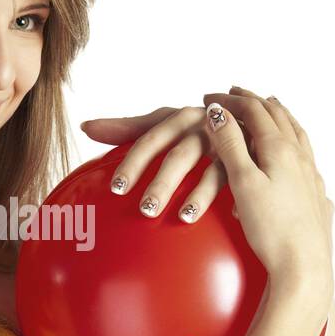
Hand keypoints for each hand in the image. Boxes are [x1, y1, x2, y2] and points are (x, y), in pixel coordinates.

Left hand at [80, 97, 253, 222]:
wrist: (244, 119)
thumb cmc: (194, 126)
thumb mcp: (164, 123)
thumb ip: (126, 127)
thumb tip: (85, 126)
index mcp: (179, 118)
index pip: (151, 138)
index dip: (135, 162)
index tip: (117, 188)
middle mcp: (205, 127)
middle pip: (179, 155)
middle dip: (162, 182)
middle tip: (144, 209)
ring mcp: (229, 145)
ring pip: (212, 170)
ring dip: (199, 193)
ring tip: (183, 216)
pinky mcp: (248, 161)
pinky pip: (241, 181)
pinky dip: (235, 199)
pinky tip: (231, 217)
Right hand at [202, 87, 334, 292]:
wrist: (304, 267)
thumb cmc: (271, 228)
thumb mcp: (243, 183)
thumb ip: (231, 145)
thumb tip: (218, 112)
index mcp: (280, 149)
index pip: (254, 111)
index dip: (231, 100)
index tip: (209, 97)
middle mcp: (300, 157)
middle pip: (278, 116)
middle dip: (254, 102)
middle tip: (235, 93)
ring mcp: (311, 176)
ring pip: (296, 134)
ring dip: (278, 117)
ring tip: (268, 109)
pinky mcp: (315, 196)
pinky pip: (305, 157)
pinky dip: (293, 141)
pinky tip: (293, 152)